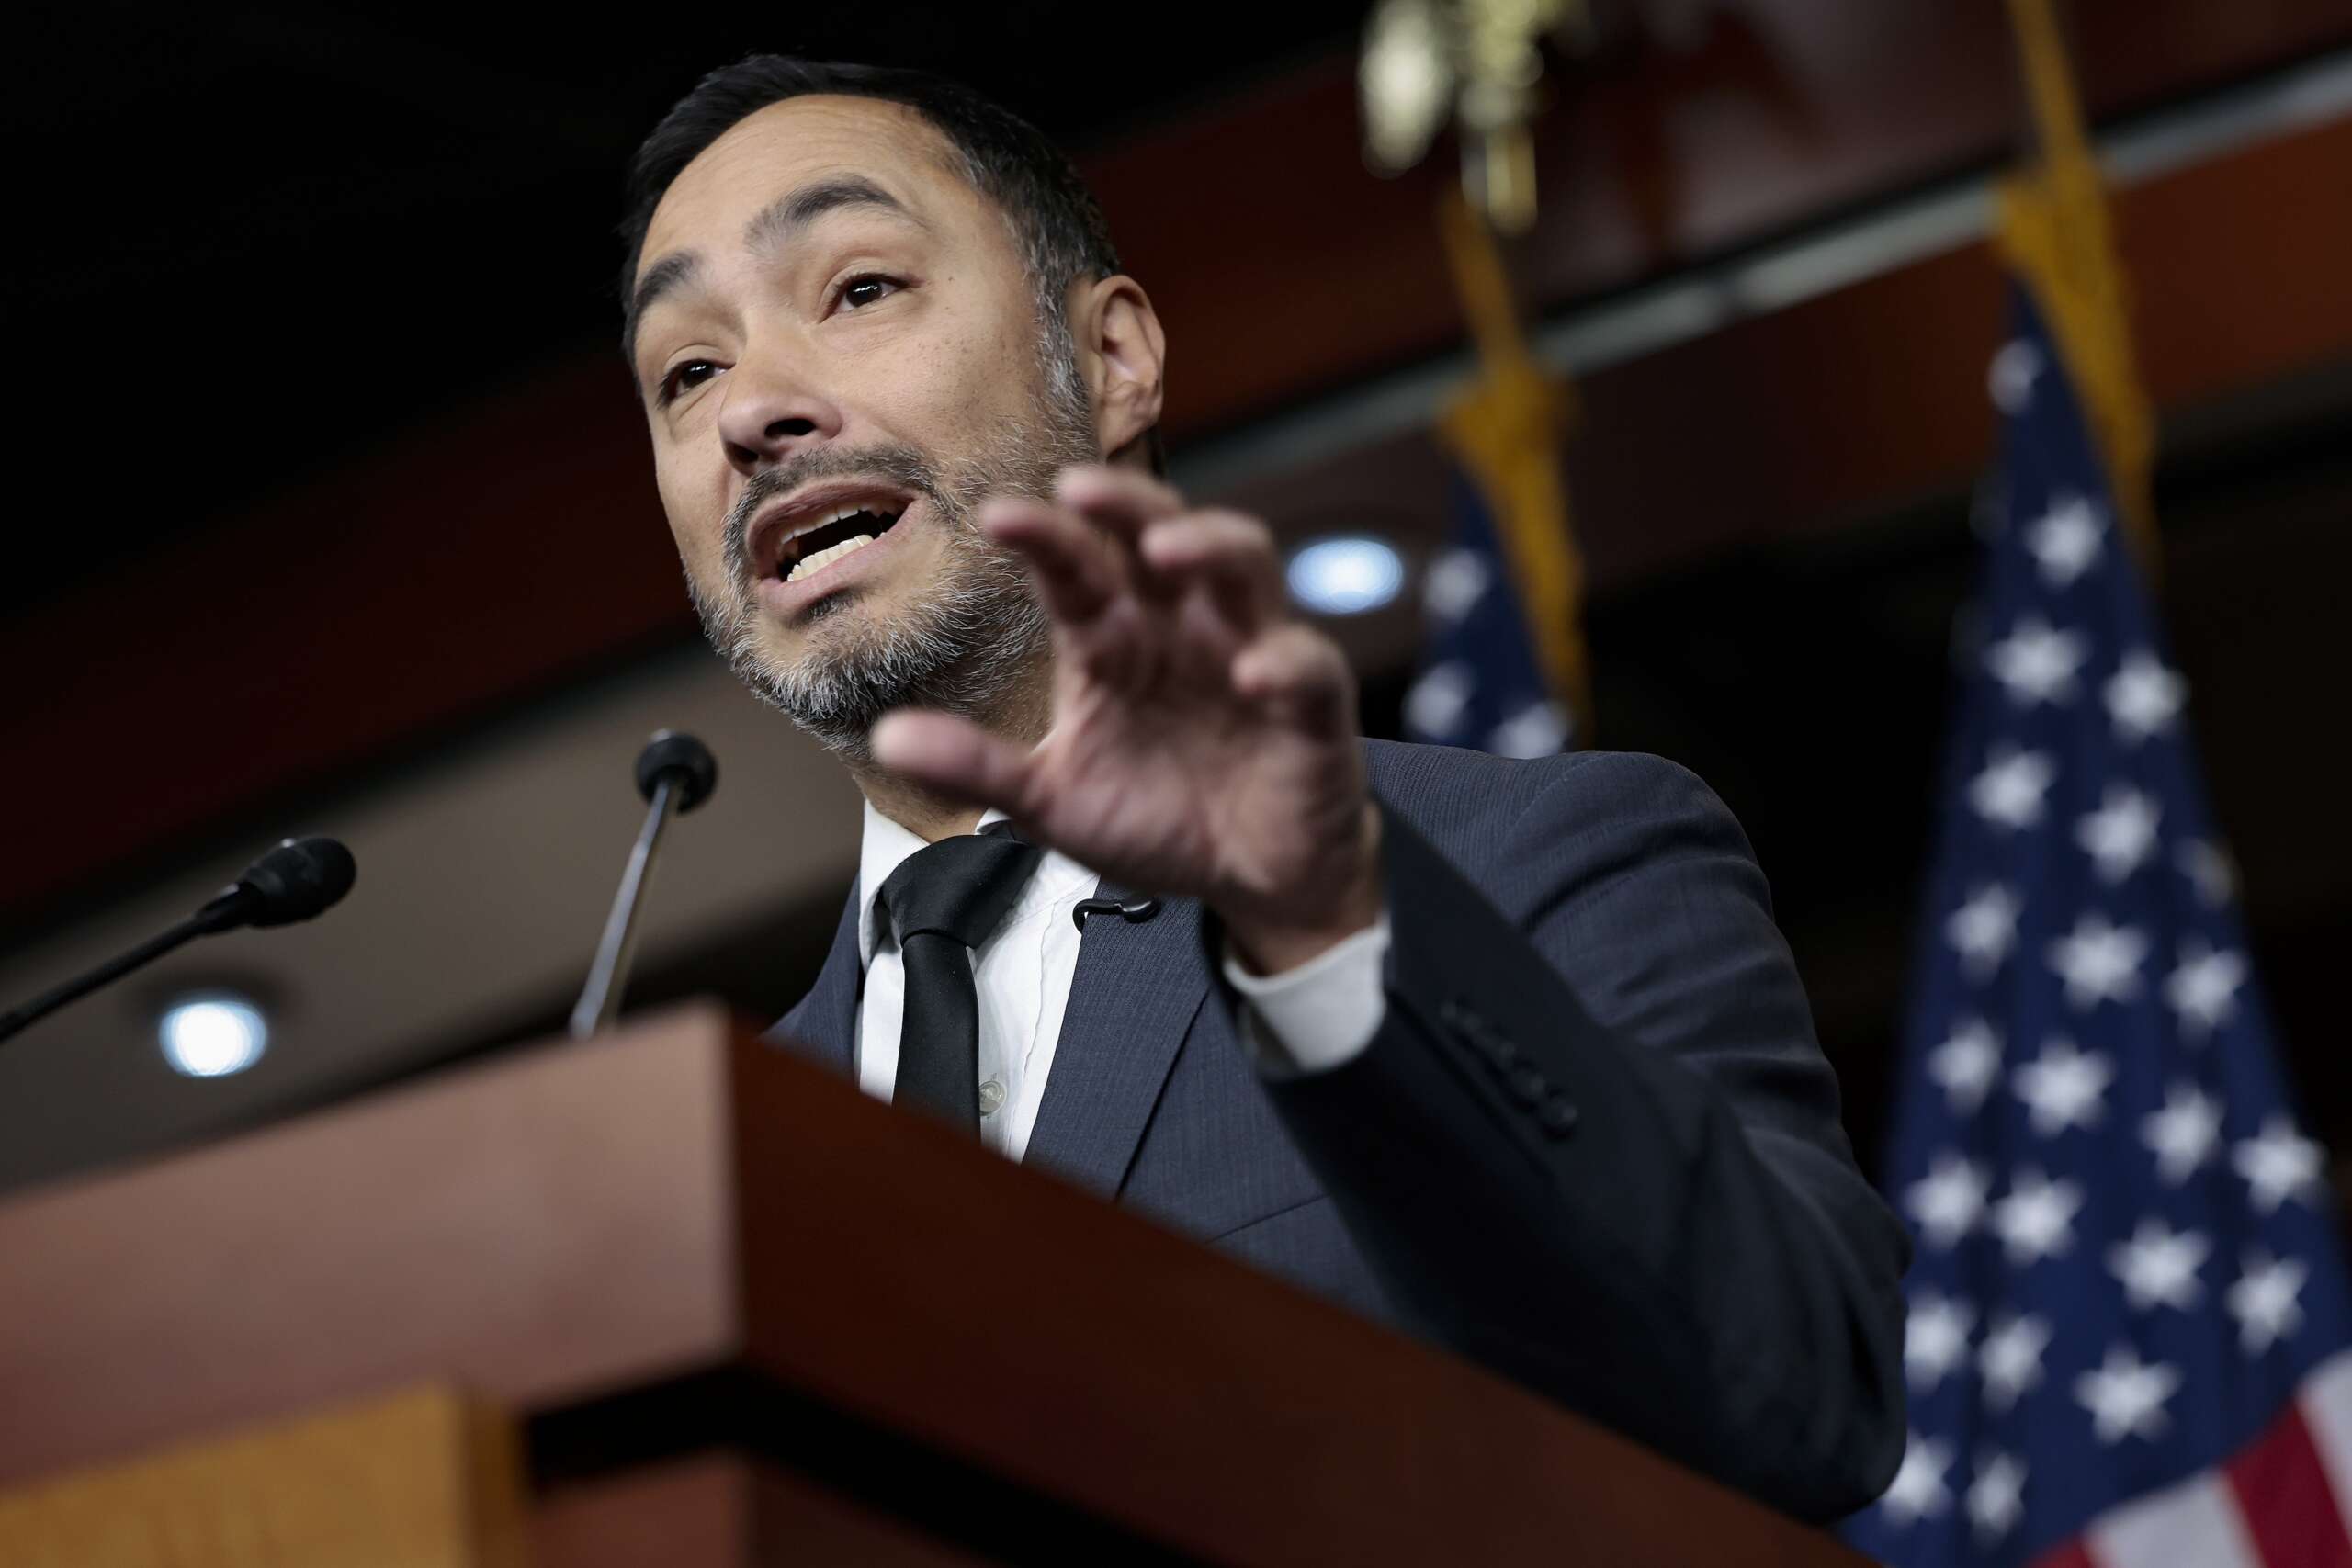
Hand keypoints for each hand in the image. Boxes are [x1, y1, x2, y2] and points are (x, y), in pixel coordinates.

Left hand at [870, 466, 1381, 972]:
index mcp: (1117, 641)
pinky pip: (1306, 665)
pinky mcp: (1309, 704)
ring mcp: (1250, 654)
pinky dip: (1282, 662)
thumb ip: (979, 767)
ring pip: (1246, 565)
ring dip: (1210, 546)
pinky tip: (1251, 673)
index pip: (1077, 568)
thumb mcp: (1052, 803)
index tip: (995, 518)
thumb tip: (888, 738)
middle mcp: (1183, 628)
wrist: (1253, 885)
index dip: (1044, 536)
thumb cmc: (1160, 822)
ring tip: (1166, 550)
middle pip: (1162, 530)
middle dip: (1126, 502)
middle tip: (1080, 488)